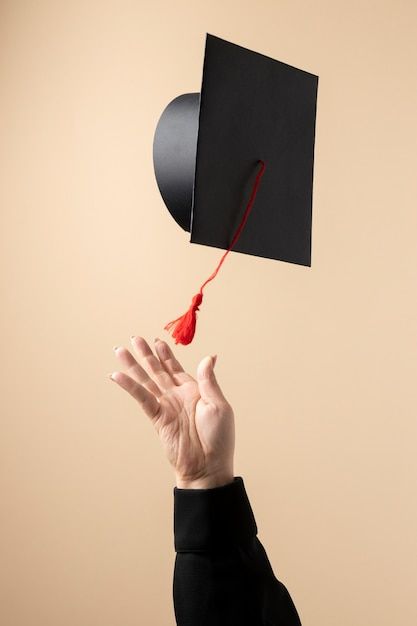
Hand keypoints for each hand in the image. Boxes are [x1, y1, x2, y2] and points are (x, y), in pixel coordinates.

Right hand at [109, 336, 234, 488]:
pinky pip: (142, 398)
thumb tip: (209, 357)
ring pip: (146, 381)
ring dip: (134, 366)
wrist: (208, 467)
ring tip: (120, 351)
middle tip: (135, 338)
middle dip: (146, 354)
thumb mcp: (219, 405)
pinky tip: (117, 376)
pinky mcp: (157, 418)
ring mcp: (166, 406)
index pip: (176, 368)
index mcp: (194, 390)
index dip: (166, 354)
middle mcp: (177, 396)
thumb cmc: (219, 439)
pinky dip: (130, 387)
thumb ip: (208, 381)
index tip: (157, 341)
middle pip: (158, 370)